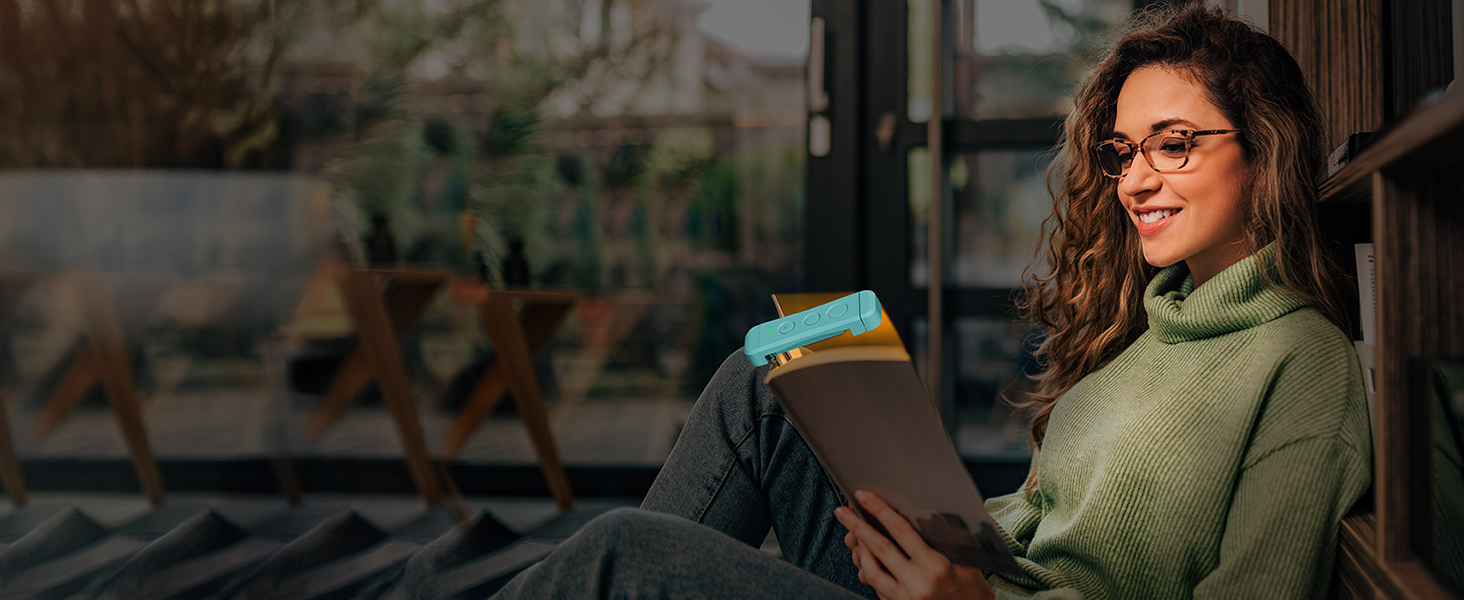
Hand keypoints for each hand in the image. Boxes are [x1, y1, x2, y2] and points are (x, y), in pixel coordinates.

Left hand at [835, 490, 994, 599]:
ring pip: (871, 571)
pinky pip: (877, 588)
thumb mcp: (966, 559)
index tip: (864, 496)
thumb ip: (945, 537)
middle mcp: (917, 584)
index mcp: (935, 567)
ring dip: (859, 551)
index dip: (880, 511)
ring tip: (852, 535)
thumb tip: (924, 512)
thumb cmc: (972, 588)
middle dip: (857, 527)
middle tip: (842, 512)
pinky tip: (866, 559)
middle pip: (880, 549)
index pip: (901, 531)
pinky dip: (869, 571)